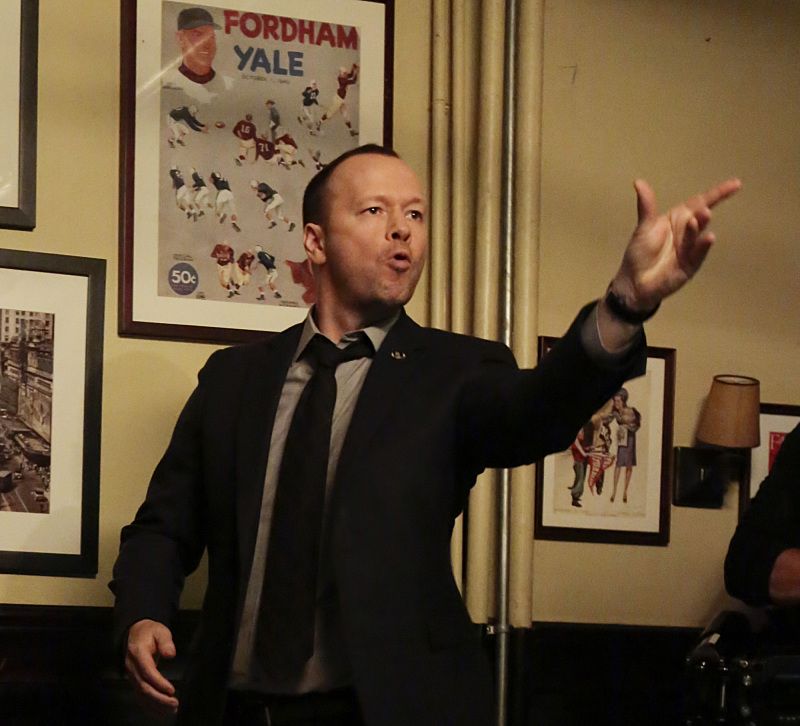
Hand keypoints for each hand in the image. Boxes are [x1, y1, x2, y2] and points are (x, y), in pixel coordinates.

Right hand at [125, 619, 178, 715]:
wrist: (135, 633)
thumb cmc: (150, 632)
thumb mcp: (160, 631)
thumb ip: (166, 642)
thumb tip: (170, 654)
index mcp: (138, 654)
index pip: (147, 672)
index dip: (159, 683)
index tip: (171, 690)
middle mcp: (132, 667)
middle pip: (144, 687)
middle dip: (159, 698)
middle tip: (174, 703)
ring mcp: (131, 676)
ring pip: (141, 695)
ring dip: (156, 705)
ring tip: (171, 710)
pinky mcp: (134, 681)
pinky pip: (140, 697)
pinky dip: (150, 706)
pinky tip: (160, 712)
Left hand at [611, 177, 741, 309]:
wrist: (635, 282)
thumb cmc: (640, 253)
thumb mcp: (644, 227)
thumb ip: (646, 206)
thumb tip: (639, 182)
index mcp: (678, 219)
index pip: (700, 202)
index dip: (718, 193)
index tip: (736, 184)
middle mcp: (687, 232)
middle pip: (700, 218)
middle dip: (704, 213)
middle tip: (704, 209)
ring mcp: (690, 249)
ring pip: (698, 235)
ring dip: (699, 227)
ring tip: (702, 217)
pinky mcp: (690, 265)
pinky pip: (698, 254)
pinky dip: (703, 246)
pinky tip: (708, 238)